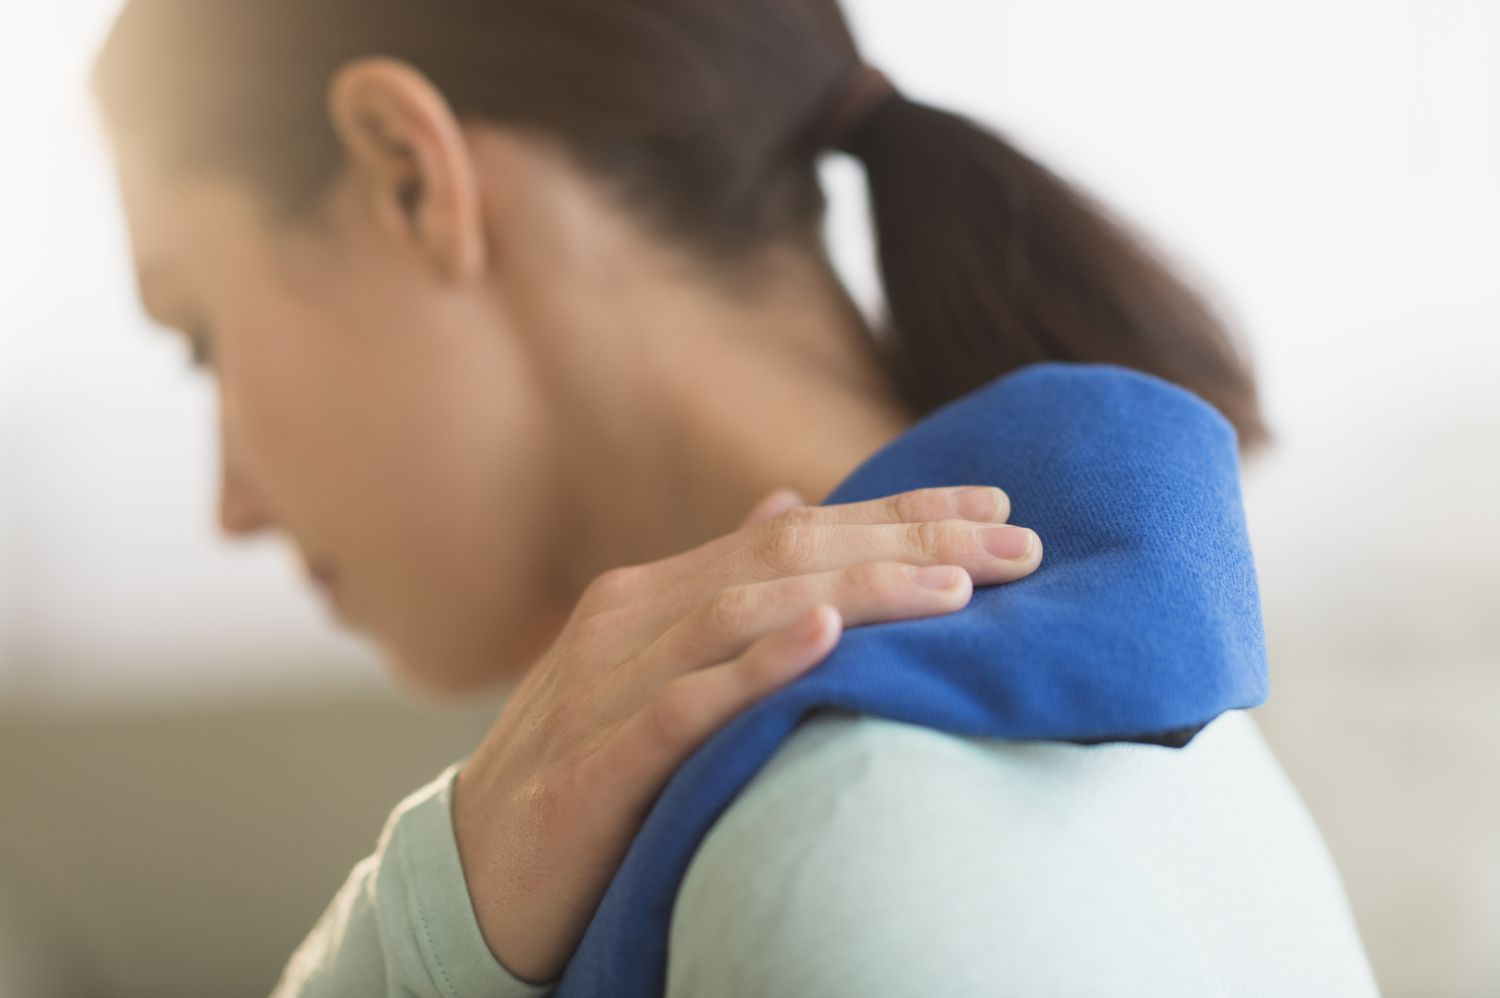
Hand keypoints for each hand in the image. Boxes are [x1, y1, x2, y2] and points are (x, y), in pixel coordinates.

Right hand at [451, 485, 1042, 983]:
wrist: (472, 874)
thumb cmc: (583, 769)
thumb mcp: (651, 668)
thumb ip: (721, 588)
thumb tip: (789, 507)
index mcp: (654, 593)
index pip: (797, 532)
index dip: (898, 515)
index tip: (997, 511)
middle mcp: (632, 620)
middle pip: (785, 558)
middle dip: (908, 545)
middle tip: (1018, 546)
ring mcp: (609, 687)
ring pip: (743, 613)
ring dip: (857, 593)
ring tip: (955, 592)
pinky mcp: (596, 767)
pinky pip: (685, 704)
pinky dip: (757, 667)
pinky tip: (826, 640)